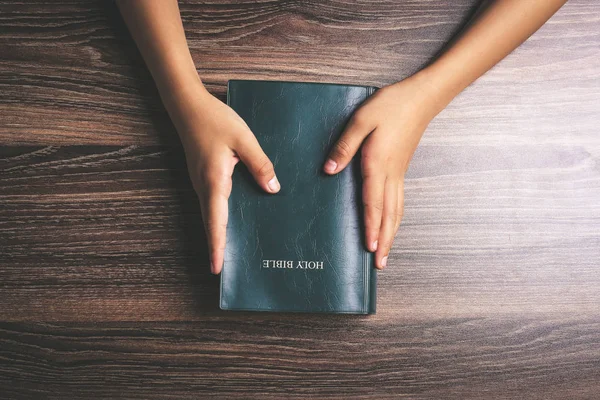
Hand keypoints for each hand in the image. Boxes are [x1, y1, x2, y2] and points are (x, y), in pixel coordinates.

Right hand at [165, 82, 279, 274]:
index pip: (216, 221)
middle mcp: (204, 186)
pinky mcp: (204, 177)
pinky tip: (234, 220)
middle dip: (218, 247)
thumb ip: (260, 165)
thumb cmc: (215, 120)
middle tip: (225, 270)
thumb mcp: (244, 139)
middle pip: (212, 223)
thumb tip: (273, 190)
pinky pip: (214, 202)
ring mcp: (201, 182)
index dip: (217, 246)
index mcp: (214, 181)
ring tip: (230, 253)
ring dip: (219, 233)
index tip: (217, 269)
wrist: (188, 106)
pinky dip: (220, 217)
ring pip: (212, 214)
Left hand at [323, 73, 443, 268]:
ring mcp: (398, 173)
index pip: (373, 202)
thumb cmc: (390, 106)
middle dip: (384, 240)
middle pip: (388, 214)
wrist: (420, 98)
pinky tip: (392, 224)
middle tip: (380, 264)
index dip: (371, 226)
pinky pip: (399, 200)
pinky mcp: (401, 169)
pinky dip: (395, 218)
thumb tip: (329, 170)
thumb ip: (344, 146)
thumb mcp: (361, 120)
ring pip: (396, 210)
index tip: (369, 247)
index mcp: (378, 164)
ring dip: (391, 233)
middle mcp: (391, 173)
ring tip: (386, 252)